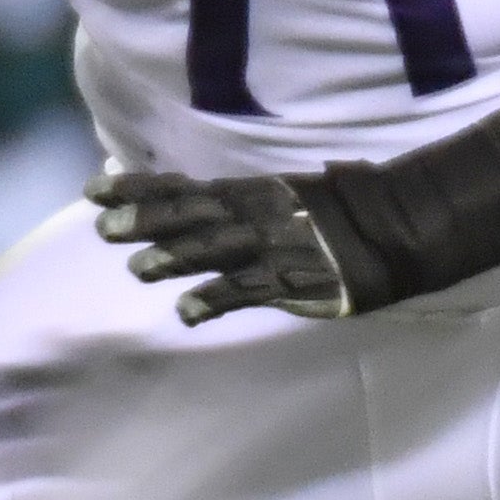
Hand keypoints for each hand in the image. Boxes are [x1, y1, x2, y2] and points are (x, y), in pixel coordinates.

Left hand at [91, 110, 499, 329]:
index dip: (140, 189)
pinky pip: (253, 289)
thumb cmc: (346, 214)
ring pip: (219, 247)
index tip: (93, 189)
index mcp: (254, 193)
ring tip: (138, 268)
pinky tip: (187, 311)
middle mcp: (260, 213)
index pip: (186, 187)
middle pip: (193, 214)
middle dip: (147, 219)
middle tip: (100, 226)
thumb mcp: (286, 199)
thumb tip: (198, 200)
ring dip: (178, 255)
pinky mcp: (300, 277)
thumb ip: (242, 203)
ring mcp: (279, 244)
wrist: (407, 225)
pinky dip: (219, 297)